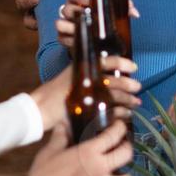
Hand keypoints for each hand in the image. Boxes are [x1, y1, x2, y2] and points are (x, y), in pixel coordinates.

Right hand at [26, 120, 135, 175]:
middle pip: (126, 155)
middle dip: (127, 148)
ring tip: (117, 174)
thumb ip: (59, 137)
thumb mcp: (49, 153)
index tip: (120, 126)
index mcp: (89, 152)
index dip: (119, 128)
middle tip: (122, 147)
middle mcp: (100, 169)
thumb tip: (63, 124)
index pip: (113, 135)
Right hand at [29, 59, 143, 131]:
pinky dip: (120, 113)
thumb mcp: (69, 78)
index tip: (133, 66)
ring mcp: (87, 94)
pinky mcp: (86, 109)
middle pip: (114, 79)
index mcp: (82, 67)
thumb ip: (85, 75)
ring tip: (135, 103)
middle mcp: (86, 78)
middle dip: (128, 83)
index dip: (122, 63)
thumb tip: (104, 77)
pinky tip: (126, 115)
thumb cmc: (53, 94)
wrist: (37, 109)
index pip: (106, 60)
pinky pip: (109, 110)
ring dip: (127, 99)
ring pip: (114, 95)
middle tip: (138, 86)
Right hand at [54, 0, 140, 58]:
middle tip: (88, 16)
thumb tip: (134, 12)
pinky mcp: (63, 37)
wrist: (96, 39)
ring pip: (60, 23)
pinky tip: (79, 41)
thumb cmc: (102, 19)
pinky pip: (61, 38)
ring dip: (71, 27)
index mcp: (79, 0)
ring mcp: (65, 24)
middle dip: (77, 12)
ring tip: (83, 30)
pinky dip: (69, 40)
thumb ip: (123, 7)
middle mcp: (70, 10)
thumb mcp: (112, 10)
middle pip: (67, 8)